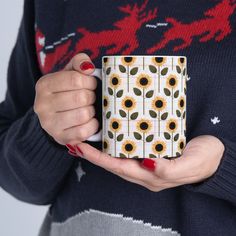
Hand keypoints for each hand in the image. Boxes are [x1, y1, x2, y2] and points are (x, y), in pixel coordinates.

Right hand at [34, 53, 98, 147]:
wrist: (56, 116)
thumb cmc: (67, 92)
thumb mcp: (70, 73)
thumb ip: (79, 63)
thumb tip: (88, 67)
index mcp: (44, 85)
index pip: (76, 79)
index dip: (90, 82)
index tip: (91, 84)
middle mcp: (42, 105)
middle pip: (81, 97)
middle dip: (91, 97)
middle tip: (90, 98)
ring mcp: (49, 124)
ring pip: (83, 114)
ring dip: (91, 111)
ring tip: (88, 108)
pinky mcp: (60, 137)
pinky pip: (84, 131)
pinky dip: (92, 125)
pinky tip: (89, 121)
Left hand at [75, 135, 224, 191]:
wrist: (216, 155)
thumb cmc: (204, 160)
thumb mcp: (190, 165)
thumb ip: (169, 168)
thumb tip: (148, 164)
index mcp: (151, 176)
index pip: (118, 167)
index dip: (98, 159)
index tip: (80, 147)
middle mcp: (145, 171)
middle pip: (114, 163)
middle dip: (94, 154)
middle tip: (77, 140)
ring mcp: (147, 162)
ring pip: (119, 156)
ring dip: (102, 149)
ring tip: (87, 138)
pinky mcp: (152, 152)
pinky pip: (129, 149)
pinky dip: (117, 143)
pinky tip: (111, 135)